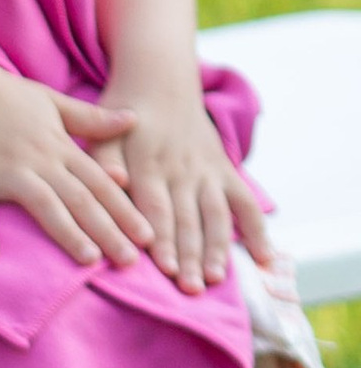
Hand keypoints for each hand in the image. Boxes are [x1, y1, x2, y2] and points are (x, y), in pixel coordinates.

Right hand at [0, 52, 154, 267]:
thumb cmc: (0, 92)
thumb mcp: (52, 101)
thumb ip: (91, 118)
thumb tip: (133, 119)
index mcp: (58, 146)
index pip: (99, 183)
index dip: (125, 210)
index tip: (149, 237)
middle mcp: (38, 159)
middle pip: (80, 198)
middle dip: (108, 231)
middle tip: (130, 263)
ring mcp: (5, 166)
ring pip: (44, 202)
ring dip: (67, 231)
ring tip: (88, 260)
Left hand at [92, 73, 271, 293]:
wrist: (160, 80)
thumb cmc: (123, 114)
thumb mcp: (104, 129)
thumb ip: (105, 159)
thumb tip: (115, 182)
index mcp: (148, 162)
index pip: (156, 206)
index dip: (162, 237)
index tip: (165, 267)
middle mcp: (181, 170)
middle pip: (187, 219)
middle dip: (189, 255)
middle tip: (189, 288)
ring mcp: (207, 171)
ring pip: (216, 215)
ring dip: (217, 249)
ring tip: (215, 279)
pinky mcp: (225, 171)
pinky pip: (245, 203)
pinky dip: (257, 230)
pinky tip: (264, 258)